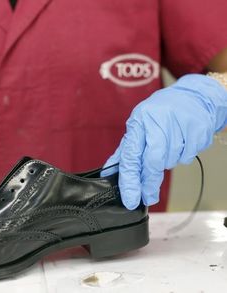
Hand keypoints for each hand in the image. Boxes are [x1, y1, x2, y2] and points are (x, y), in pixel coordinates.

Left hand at [103, 74, 226, 209]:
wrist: (194, 96)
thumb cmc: (160, 113)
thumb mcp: (138, 126)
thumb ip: (125, 151)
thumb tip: (108, 173)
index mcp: (139, 122)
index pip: (131, 156)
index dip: (129, 181)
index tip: (130, 199)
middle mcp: (158, 123)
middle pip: (152, 162)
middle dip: (149, 183)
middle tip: (148, 197)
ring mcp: (180, 126)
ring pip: (170, 161)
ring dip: (167, 163)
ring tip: (167, 147)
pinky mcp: (198, 130)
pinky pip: (187, 157)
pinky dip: (182, 156)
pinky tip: (181, 143)